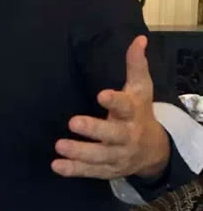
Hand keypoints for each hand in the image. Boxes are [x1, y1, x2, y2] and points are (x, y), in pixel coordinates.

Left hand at [52, 35, 169, 179]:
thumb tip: (139, 39)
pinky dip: (74, 170)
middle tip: (73, 122)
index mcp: (133, 113)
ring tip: (59, 145)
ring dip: (79, 152)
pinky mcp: (108, 169)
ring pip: (99, 156)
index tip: (101, 95)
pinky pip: (91, 171)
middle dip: (94, 130)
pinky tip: (56, 165)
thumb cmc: (140, 112)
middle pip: (112, 135)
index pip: (125, 106)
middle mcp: (127, 136)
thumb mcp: (140, 88)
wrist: (155, 150)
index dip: (114, 101)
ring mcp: (118, 155)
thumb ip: (135, 65)